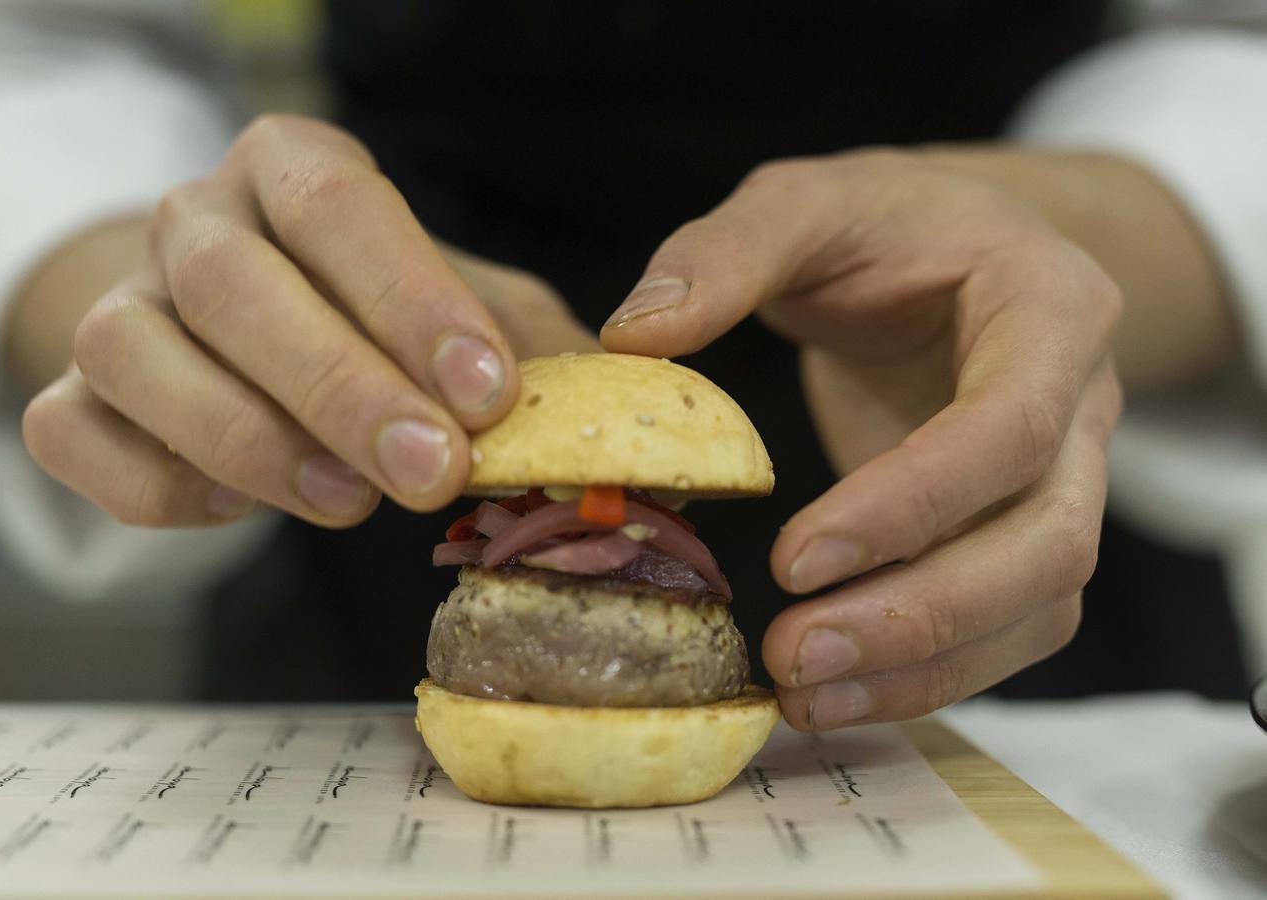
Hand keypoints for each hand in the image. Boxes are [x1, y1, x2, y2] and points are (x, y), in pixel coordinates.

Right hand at [23, 114, 593, 527]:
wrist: (265, 337)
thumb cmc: (386, 325)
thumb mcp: (474, 318)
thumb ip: (534, 355)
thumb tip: (613, 422)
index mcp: (293, 170)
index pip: (338, 203)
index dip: (411, 299)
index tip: (486, 392)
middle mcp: (195, 222)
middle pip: (234, 284)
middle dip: (340, 386)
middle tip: (433, 470)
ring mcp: (121, 304)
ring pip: (132, 354)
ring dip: (248, 438)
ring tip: (349, 501)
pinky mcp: (75, 394)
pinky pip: (74, 436)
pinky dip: (156, 482)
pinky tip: (241, 507)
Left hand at [601, 149, 1122, 729]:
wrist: (954, 247)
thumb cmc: (886, 223)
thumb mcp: (807, 201)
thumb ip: (728, 252)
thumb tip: (633, 338)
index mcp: (1050, 308)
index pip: (1008, 425)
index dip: (912, 502)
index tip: (794, 559)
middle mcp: (1081, 406)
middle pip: (1050, 542)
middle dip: (924, 615)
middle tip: (794, 654)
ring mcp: (1063, 478)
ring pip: (1040, 604)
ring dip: (928, 666)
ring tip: (803, 694)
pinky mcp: (1020, 530)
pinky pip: (1009, 625)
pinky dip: (930, 673)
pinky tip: (834, 692)